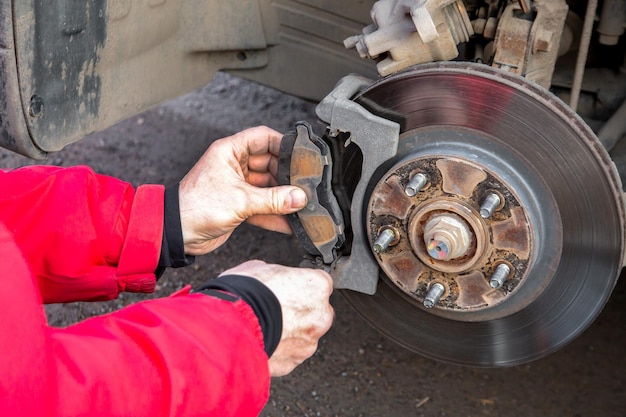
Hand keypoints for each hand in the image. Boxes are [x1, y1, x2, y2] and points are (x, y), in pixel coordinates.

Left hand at [178, 126, 307, 254]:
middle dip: (287, 175)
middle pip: (270, 162)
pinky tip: (291, 222)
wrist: (177, 234)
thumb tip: (299, 197)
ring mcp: (237, 185)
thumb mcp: (240, 200)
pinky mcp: (238, 204)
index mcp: (229, 151)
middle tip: (305, 186)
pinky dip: (275, 213)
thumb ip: (273, 199)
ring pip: (268, 185)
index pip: (263, 137)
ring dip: (283, 197)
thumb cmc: (196, 208)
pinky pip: (262, 205)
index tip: (302, 155)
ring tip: (302, 205)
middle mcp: (234, 165)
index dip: (283, 144)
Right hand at [220, 260, 333, 376]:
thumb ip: (276, 274)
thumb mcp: (259, 267)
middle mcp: (320, 315)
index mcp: (317, 286)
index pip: (319, 282)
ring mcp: (309, 341)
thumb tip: (269, 276)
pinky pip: (288, 353)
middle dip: (299, 310)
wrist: (230, 326)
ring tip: (265, 326)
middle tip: (276, 308)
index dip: (301, 285)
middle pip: (316, 311)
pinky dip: (278, 349)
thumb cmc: (245, 294)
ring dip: (289, 331)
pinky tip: (261, 340)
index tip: (289, 288)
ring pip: (304, 335)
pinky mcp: (293, 361)